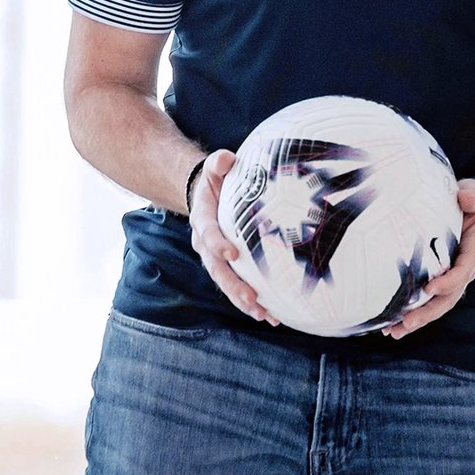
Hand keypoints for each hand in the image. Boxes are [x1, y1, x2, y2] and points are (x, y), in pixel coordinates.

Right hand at [188, 149, 279, 325]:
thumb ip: (218, 162)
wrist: (208, 195)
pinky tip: (271, 316)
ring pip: (227, 283)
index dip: (218, 244)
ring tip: (263, 315)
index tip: (233, 253)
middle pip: (217, 268)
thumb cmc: (218, 180)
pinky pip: (239, 287)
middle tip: (251, 297)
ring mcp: (216, 258)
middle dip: (233, 285)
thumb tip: (226, 158)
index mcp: (203, 219)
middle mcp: (206, 243)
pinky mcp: (229, 267)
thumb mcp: (215, 168)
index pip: (208, 233)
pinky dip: (253, 303)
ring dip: (244, 301)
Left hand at [382, 177, 474, 339]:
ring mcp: (451, 277)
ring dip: (416, 319)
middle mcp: (464, 270)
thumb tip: (465, 197)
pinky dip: (411, 312)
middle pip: (448, 298)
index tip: (430, 288)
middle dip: (428, 313)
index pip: (463, 271)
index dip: (448, 282)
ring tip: (393, 331)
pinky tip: (391, 323)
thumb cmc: (473, 200)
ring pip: (436, 305)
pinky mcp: (439, 278)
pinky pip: (427, 299)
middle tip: (406, 323)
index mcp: (473, 252)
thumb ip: (472, 196)